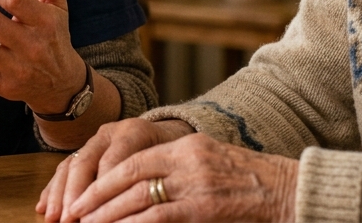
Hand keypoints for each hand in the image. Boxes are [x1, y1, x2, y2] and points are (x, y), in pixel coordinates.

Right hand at [38, 118, 193, 221]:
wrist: (166, 136)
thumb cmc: (171, 158)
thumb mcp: (169, 166)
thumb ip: (152, 183)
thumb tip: (137, 210)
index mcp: (134, 132)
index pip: (113, 162)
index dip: (101, 190)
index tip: (94, 215)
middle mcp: (110, 133)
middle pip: (85, 162)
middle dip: (74, 194)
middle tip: (68, 219)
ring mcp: (94, 141)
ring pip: (70, 164)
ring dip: (58, 195)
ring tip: (52, 218)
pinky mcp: (84, 150)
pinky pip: (64, 168)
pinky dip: (52, 189)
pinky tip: (42, 208)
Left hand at [63, 131, 298, 222]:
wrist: (287, 191)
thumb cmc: (250, 184)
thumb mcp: (210, 165)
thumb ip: (177, 171)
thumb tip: (141, 188)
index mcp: (187, 146)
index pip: (134, 158)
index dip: (104, 177)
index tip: (82, 194)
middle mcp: (187, 159)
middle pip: (129, 174)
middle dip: (97, 195)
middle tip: (74, 213)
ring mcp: (195, 182)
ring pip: (138, 196)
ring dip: (108, 214)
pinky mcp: (203, 207)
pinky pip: (158, 215)